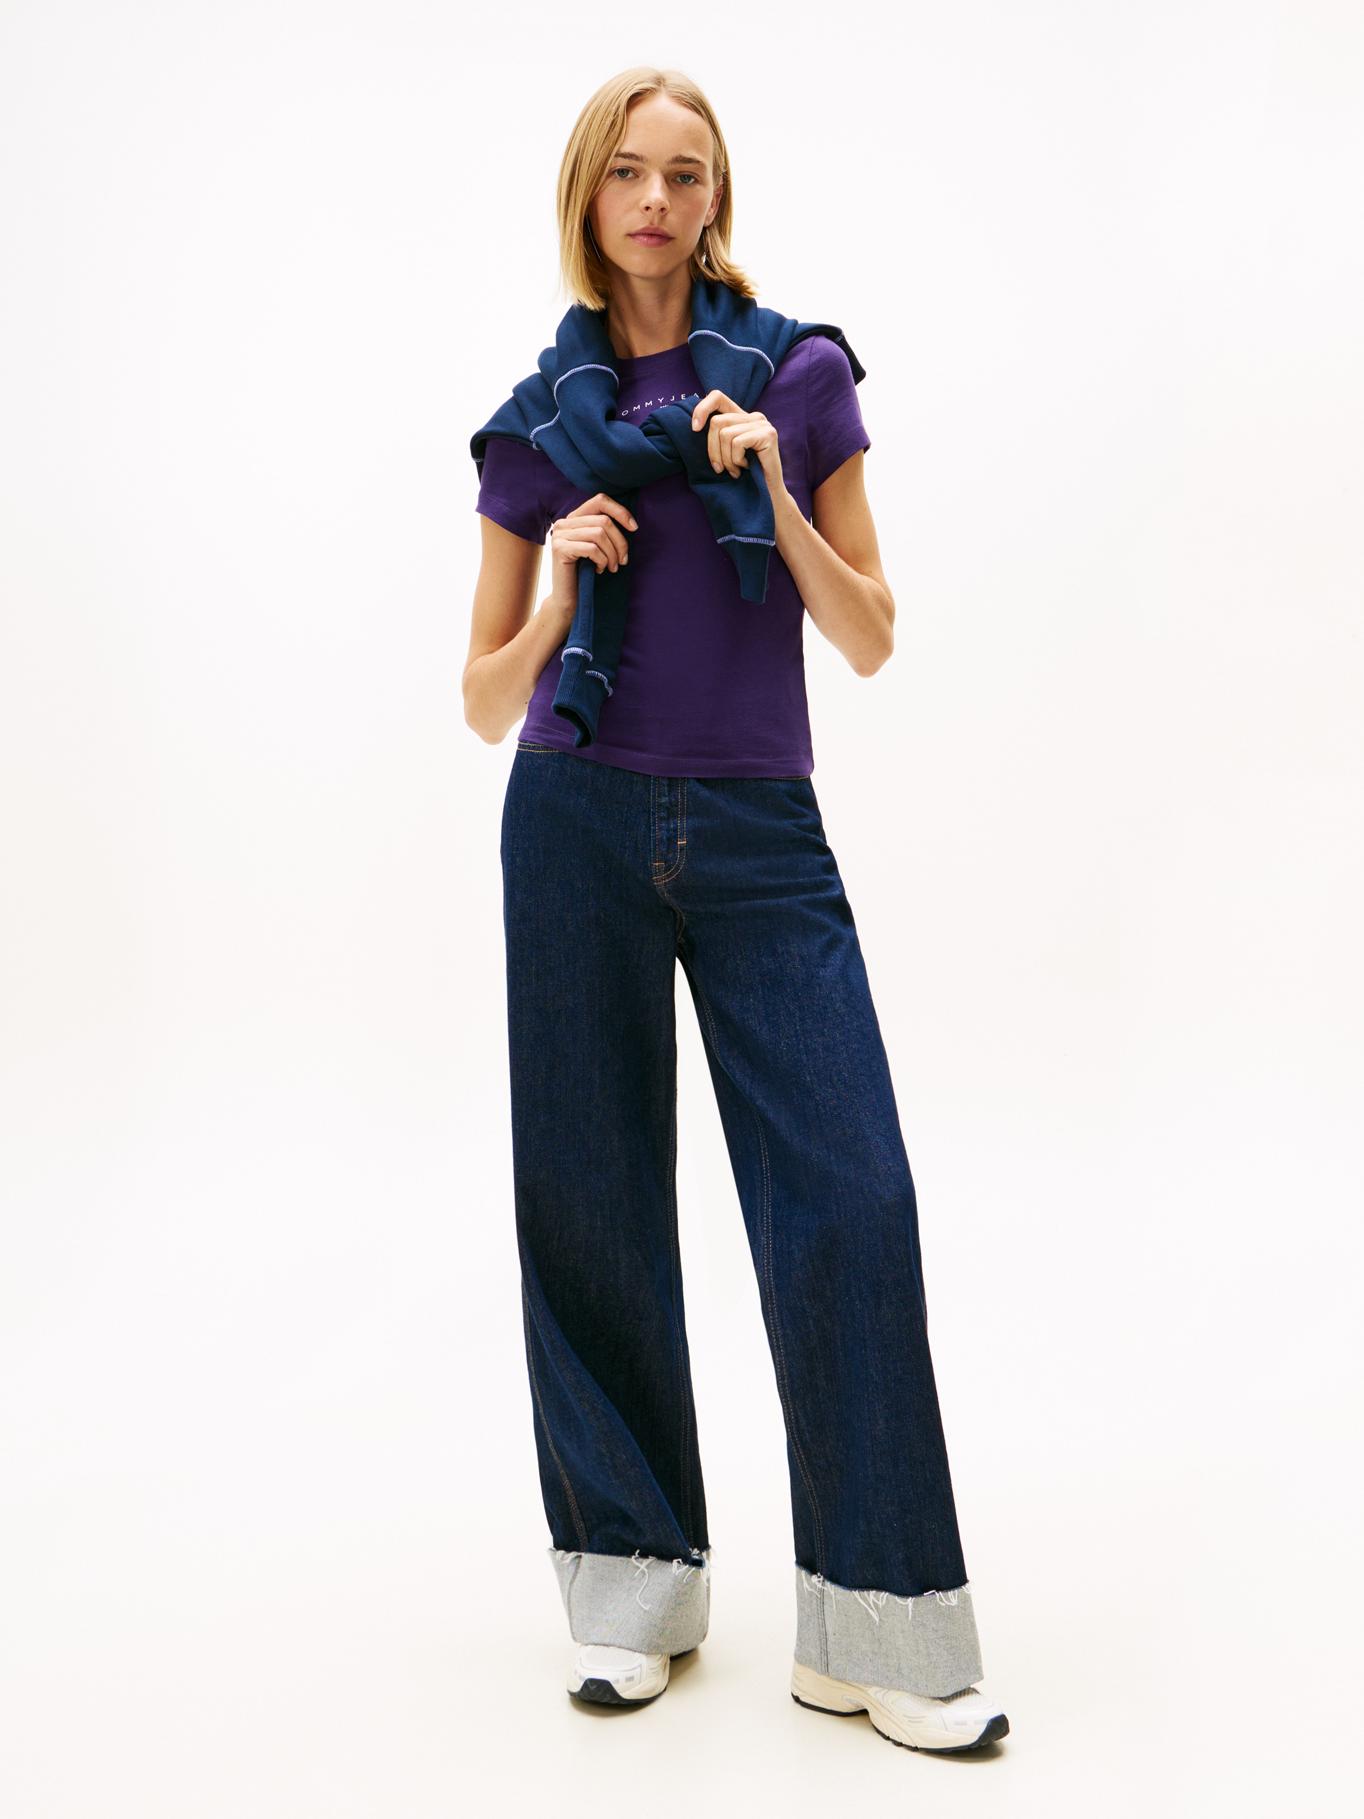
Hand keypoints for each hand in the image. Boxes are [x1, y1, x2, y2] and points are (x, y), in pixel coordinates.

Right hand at [547, 493, 637, 612]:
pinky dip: (602, 560)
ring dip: (612, 553)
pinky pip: (591, 548)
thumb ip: (605, 531)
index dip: (620, 511)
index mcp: (574, 519)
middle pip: (603, 520)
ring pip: (599, 533)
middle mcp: (563, 523)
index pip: (600, 500)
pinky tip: (599, 570)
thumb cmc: (586, 574)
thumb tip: (631, 522)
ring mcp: (559, 535)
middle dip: (620, 542)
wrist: (567, 599)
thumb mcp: (598, 548)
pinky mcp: (559, 549)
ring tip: (612, 568)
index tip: (634, 528)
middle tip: (624, 561)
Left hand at [691, 391, 785, 495]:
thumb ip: (717, 436)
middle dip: (712, 449)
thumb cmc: (745, 477)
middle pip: (717, 422)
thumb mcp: (726, 452)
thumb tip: (694, 426)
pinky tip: (746, 468)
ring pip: (725, 434)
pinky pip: (737, 443)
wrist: (768, 496)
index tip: (694, 429)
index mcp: (742, 417)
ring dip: (726, 459)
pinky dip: (736, 460)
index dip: (701, 409)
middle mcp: (754, 416)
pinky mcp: (768, 434)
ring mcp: (762, 423)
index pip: (717, 397)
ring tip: (735, 471)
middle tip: (720, 469)